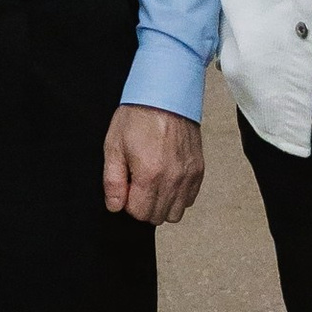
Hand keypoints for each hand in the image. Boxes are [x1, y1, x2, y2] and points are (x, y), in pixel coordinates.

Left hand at [102, 104, 204, 228]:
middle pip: (158, 217)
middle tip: (137, 184)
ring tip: (152, 183)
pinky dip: (178, 195)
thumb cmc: (138, 116)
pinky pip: (189, 199)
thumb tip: (115, 206)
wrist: (165, 95)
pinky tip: (167, 179)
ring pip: (176, 212)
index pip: (139, 213)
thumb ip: (113, 181)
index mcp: (150, 175)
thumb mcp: (113, 146)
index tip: (126, 188)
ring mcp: (189, 175)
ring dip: (162, 204)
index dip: (128, 204)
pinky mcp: (199, 170)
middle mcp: (173, 179)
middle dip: (144, 206)